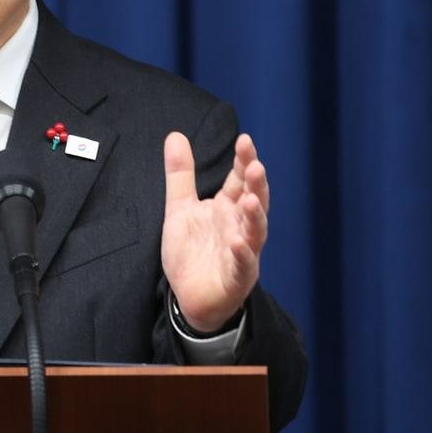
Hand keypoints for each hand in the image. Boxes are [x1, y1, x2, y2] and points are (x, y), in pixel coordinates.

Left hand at [161, 131, 268, 331]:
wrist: (189, 297)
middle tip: (254, 163)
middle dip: (256, 183)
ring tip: (252, 199)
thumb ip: (180, 175)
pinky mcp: (238, 277)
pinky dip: (242, 253)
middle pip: (254, 200)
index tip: (244, 140)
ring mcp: (243, 251)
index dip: (244, 161)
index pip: (240, 179)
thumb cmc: (192, 251)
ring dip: (255, 216)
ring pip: (255, 231)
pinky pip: (243, 264)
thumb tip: (175, 135)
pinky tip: (238, 241)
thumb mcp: (180, 208)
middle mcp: (240, 226)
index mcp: (228, 207)